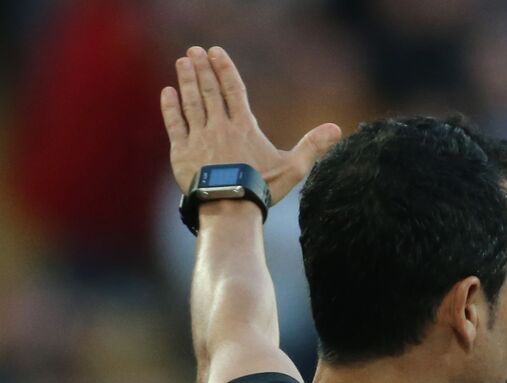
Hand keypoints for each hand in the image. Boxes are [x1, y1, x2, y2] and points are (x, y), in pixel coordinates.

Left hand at [160, 46, 340, 204]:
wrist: (229, 206)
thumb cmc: (262, 188)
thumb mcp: (293, 168)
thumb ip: (313, 146)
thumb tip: (337, 129)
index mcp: (244, 127)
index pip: (234, 90)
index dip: (225, 69)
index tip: (215, 51)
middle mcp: (219, 127)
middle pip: (209, 91)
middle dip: (202, 69)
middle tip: (194, 51)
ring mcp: (198, 138)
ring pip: (191, 102)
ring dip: (186, 81)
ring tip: (182, 62)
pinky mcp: (182, 151)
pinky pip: (175, 124)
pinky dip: (170, 107)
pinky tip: (168, 92)